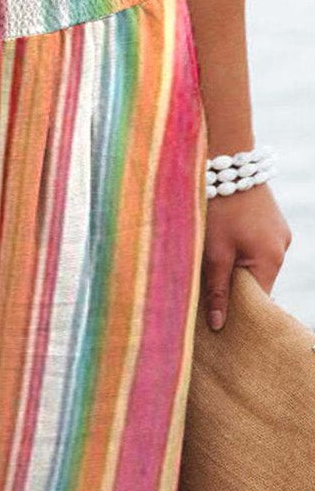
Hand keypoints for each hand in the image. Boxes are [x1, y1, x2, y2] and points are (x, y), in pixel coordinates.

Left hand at [201, 184, 291, 329]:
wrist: (228, 165)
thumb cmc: (219, 210)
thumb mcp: (214, 254)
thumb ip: (217, 290)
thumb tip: (218, 325)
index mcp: (271, 259)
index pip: (259, 300)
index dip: (239, 313)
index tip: (219, 323)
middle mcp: (282, 248)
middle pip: (258, 284)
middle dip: (234, 291)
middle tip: (208, 298)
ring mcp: (279, 234)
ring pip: (255, 266)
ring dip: (235, 271)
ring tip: (212, 269)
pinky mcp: (272, 224)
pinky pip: (257, 249)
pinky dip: (240, 255)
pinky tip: (222, 249)